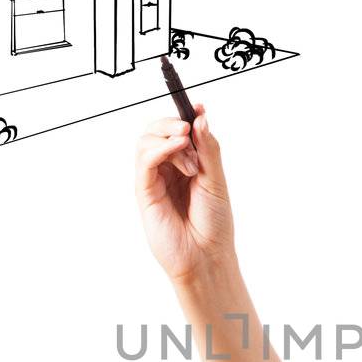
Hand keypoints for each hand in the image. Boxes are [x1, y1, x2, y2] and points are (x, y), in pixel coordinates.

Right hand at [134, 102, 234, 284]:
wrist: (207, 256)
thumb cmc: (214, 224)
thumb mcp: (216, 180)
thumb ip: (208, 149)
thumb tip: (200, 117)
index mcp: (186, 165)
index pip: (177, 131)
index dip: (184, 115)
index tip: (198, 105)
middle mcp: (168, 170)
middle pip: (156, 130)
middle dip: (172, 123)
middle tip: (188, 130)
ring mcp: (154, 180)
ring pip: (146, 141)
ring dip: (168, 138)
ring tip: (191, 161)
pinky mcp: (144, 192)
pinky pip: (144, 160)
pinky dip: (160, 148)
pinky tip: (178, 149)